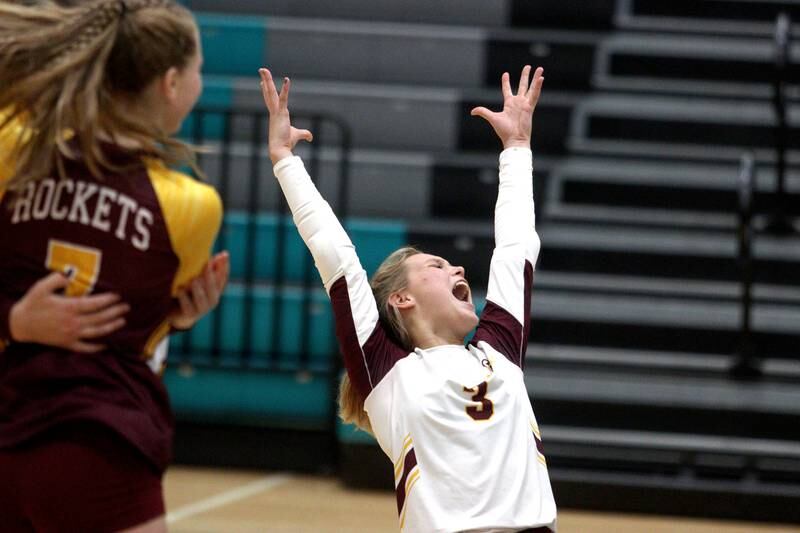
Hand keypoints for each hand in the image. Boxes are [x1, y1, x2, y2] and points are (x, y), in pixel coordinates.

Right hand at [8, 272, 128, 352]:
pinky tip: (107, 345)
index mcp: (68, 308)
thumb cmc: (32, 304)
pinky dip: (97, 347)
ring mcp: (71, 335)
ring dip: (112, 327)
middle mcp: (73, 323)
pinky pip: (85, 348)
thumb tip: (71, 273)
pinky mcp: (67, 344)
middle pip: (100, 318)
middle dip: (115, 312)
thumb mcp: (41, 287)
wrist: (19, 325)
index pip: (94, 304)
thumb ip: (57, 279)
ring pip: (97, 332)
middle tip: (126, 307)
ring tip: (123, 321)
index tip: (118, 296)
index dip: (108, 300)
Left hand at [169, 251, 229, 330]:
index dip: (224, 266)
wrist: (178, 315)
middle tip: (207, 262)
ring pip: (201, 296)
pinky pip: (187, 304)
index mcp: (216, 290)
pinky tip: (179, 289)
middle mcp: (212, 300)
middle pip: (214, 286)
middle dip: (210, 274)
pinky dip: (183, 296)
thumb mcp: (199, 279)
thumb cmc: (190, 292)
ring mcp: (202, 309)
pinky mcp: (189, 314)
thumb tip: (221, 254)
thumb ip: (208, 269)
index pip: (223, 277)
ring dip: (197, 287)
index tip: (224, 254)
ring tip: (194, 280)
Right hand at [259, 68, 312, 164]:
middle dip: (265, 81)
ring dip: (267, 80)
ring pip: (271, 92)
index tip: (262, 83)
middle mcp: (274, 111)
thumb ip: (304, 134)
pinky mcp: (281, 113)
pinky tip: (286, 79)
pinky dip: (285, 89)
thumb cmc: (286, 143)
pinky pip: (283, 98)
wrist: (279, 149)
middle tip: (261, 70)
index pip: (270, 100)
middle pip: (269, 93)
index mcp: (276, 115)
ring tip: (263, 69)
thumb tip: (310, 137)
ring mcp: (276, 112)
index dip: (266, 91)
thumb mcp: (297, 135)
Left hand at [470, 65, 543, 149]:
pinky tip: (541, 78)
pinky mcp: (530, 107)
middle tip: (528, 67)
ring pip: (531, 88)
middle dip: (525, 76)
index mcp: (509, 104)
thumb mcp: (492, 118)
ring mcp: (525, 104)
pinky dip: (538, 87)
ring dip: (535, 78)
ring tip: (540, 69)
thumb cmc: (504, 131)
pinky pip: (535, 95)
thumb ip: (483, 112)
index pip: (507, 90)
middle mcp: (518, 102)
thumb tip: (472, 111)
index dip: (506, 82)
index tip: (505, 74)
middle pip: (522, 86)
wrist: (514, 139)